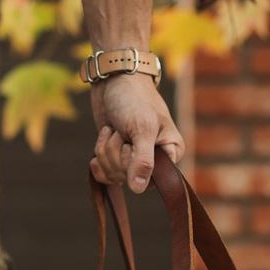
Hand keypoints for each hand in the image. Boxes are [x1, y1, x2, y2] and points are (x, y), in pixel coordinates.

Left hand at [89, 73, 183, 193]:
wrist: (114, 80)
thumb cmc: (134, 99)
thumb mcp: (142, 129)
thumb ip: (142, 161)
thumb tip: (139, 189)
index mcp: (171, 152)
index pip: (151, 179)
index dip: (133, 165)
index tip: (130, 145)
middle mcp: (155, 158)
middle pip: (128, 179)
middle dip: (115, 154)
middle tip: (119, 132)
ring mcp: (133, 158)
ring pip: (114, 175)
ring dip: (105, 151)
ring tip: (112, 130)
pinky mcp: (115, 156)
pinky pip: (104, 174)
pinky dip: (98, 159)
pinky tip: (101, 142)